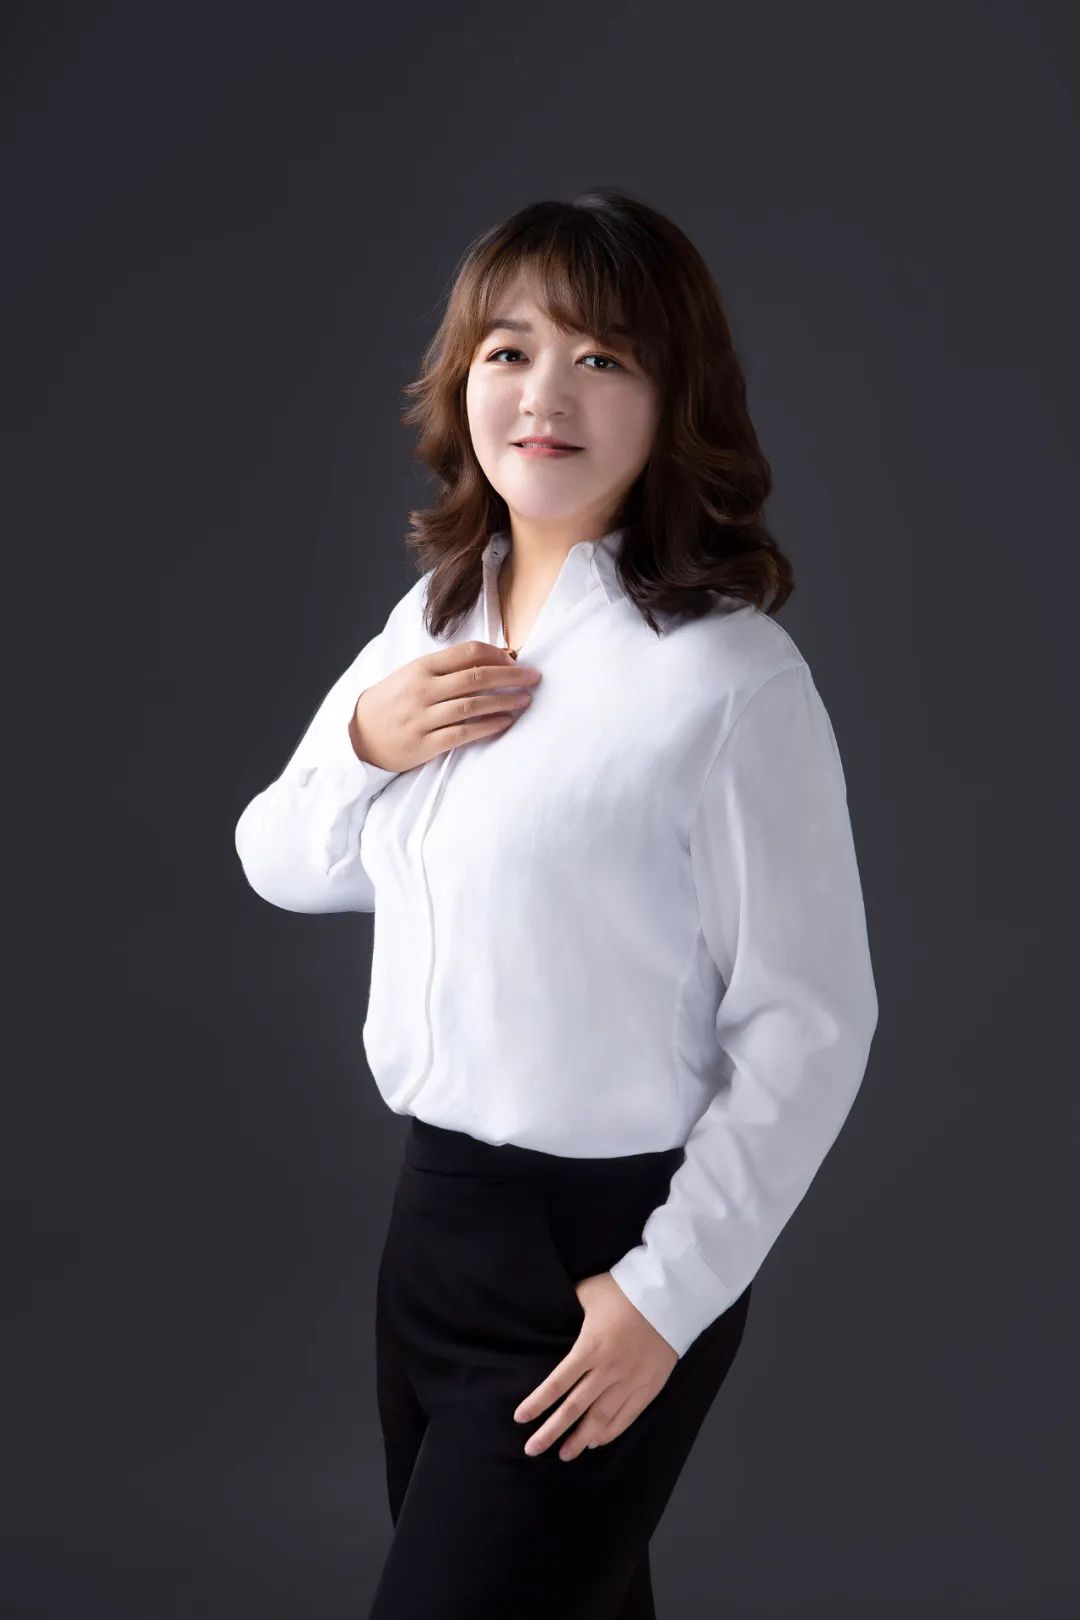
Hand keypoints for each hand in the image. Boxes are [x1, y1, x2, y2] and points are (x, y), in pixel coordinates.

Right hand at [349, 641, 541, 771]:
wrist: (359, 735)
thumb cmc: (392, 702)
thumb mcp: (412, 675)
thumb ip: (445, 668)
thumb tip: (491, 658)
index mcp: (421, 667)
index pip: (467, 653)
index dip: (496, 654)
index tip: (515, 659)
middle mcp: (423, 690)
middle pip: (476, 677)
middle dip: (510, 675)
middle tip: (534, 677)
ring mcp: (424, 718)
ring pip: (473, 705)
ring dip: (504, 701)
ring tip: (526, 699)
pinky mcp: (426, 744)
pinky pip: (463, 733)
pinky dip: (488, 727)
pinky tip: (506, 722)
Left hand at [512, 1272, 678, 1460]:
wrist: (671, 1295)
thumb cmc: (626, 1289)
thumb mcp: (590, 1291)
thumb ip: (569, 1304)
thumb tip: (550, 1308)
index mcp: (590, 1347)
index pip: (558, 1382)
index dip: (538, 1402)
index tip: (520, 1418)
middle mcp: (608, 1369)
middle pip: (575, 1407)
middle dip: (552, 1431)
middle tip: (533, 1450)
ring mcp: (630, 1380)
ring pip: (601, 1417)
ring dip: (580, 1438)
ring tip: (564, 1454)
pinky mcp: (650, 1385)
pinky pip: (628, 1415)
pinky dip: (611, 1431)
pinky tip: (596, 1441)